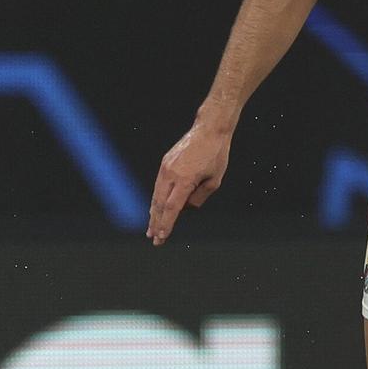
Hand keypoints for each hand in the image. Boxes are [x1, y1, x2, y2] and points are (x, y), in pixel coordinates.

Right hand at [147, 120, 231, 244]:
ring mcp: (166, 168)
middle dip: (156, 223)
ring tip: (151, 229)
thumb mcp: (215, 181)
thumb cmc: (216, 155)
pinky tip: (155, 209)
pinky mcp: (165, 163)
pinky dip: (156, 199)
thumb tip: (185, 209)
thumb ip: (199, 198)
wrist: (209, 130)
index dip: (166, 224)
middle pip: (159, 204)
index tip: (162, 237)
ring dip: (153, 213)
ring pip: (156, 195)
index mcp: (185, 180)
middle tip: (154, 238)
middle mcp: (171, 174)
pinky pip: (158, 185)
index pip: (171, 208)